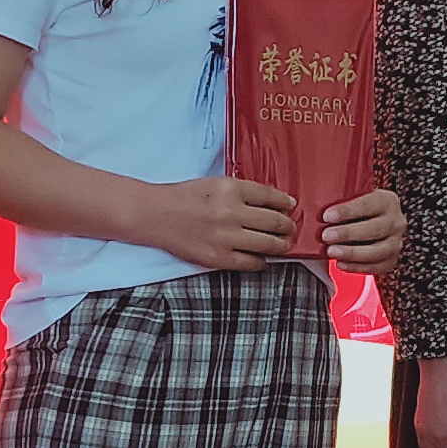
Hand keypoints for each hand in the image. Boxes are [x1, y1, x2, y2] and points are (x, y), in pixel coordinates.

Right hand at [146, 175, 301, 270]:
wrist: (155, 214)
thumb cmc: (184, 197)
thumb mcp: (215, 184)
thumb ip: (242, 192)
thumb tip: (272, 203)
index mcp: (231, 189)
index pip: (271, 196)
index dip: (285, 203)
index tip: (290, 206)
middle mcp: (231, 212)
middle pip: (275, 222)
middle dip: (288, 227)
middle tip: (291, 229)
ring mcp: (225, 237)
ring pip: (269, 244)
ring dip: (281, 245)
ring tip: (283, 244)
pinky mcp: (218, 257)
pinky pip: (251, 263)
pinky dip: (261, 261)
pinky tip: (261, 258)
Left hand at [320, 185, 405, 272]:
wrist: (370, 222)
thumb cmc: (357, 209)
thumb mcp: (352, 197)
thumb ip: (337, 197)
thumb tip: (305, 198)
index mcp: (388, 201)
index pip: (369, 204)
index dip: (348, 210)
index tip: (327, 216)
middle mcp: (396, 222)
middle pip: (375, 229)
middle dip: (348, 233)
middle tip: (326, 236)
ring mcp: (395, 243)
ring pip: (377, 251)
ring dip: (352, 253)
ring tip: (331, 251)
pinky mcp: (390, 260)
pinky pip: (376, 267)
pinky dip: (357, 267)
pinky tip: (341, 264)